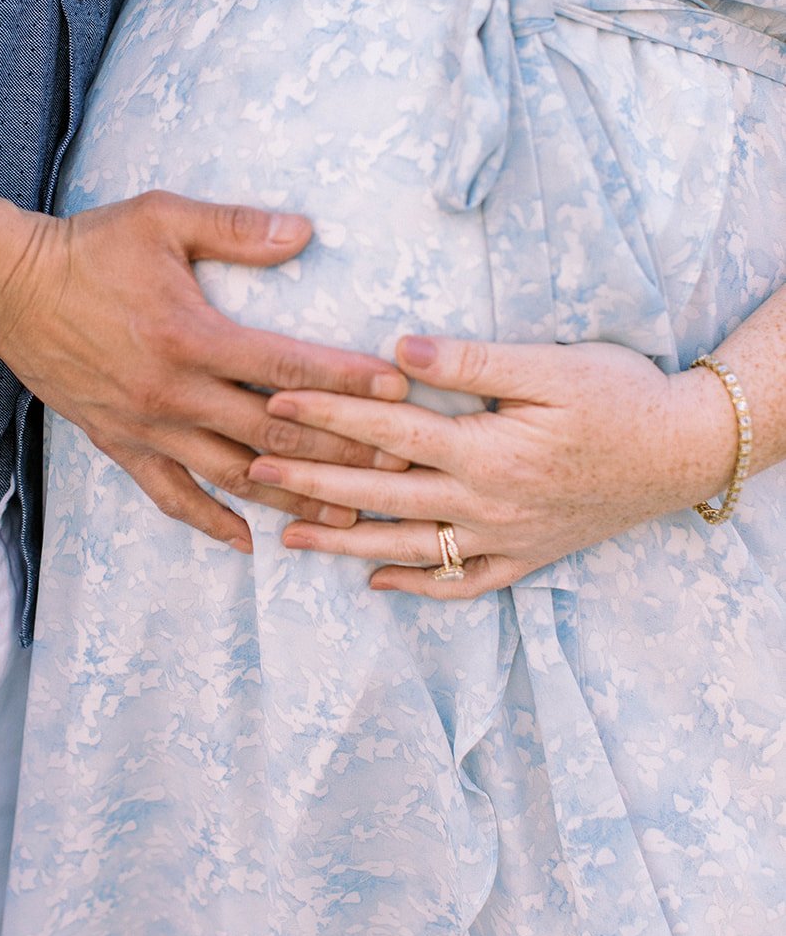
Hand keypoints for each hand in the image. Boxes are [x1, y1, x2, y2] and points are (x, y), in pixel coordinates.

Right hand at [0, 188, 406, 549]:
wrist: (10, 288)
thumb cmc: (91, 247)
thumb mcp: (164, 220)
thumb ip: (236, 228)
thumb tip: (304, 231)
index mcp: (193, 337)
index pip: (288, 368)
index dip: (346, 381)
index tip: (397, 390)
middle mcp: (174, 394)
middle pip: (274, 435)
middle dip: (342, 451)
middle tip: (398, 464)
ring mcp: (147, 426)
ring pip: (233, 475)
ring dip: (293, 498)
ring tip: (348, 516)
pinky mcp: (119, 444)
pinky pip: (170, 495)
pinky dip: (209, 521)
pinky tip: (247, 541)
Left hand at [247, 334, 739, 595]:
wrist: (685, 452)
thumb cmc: (621, 396)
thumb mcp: (553, 365)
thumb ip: (472, 361)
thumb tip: (398, 350)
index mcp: (486, 450)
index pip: (387, 430)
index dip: (327, 412)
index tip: (274, 401)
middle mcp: (486, 504)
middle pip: (380, 495)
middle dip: (311, 481)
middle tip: (251, 470)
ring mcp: (504, 539)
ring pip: (408, 548)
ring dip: (345, 542)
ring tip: (290, 537)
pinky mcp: (526, 557)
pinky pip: (461, 584)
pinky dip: (417, 585)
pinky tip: (377, 581)